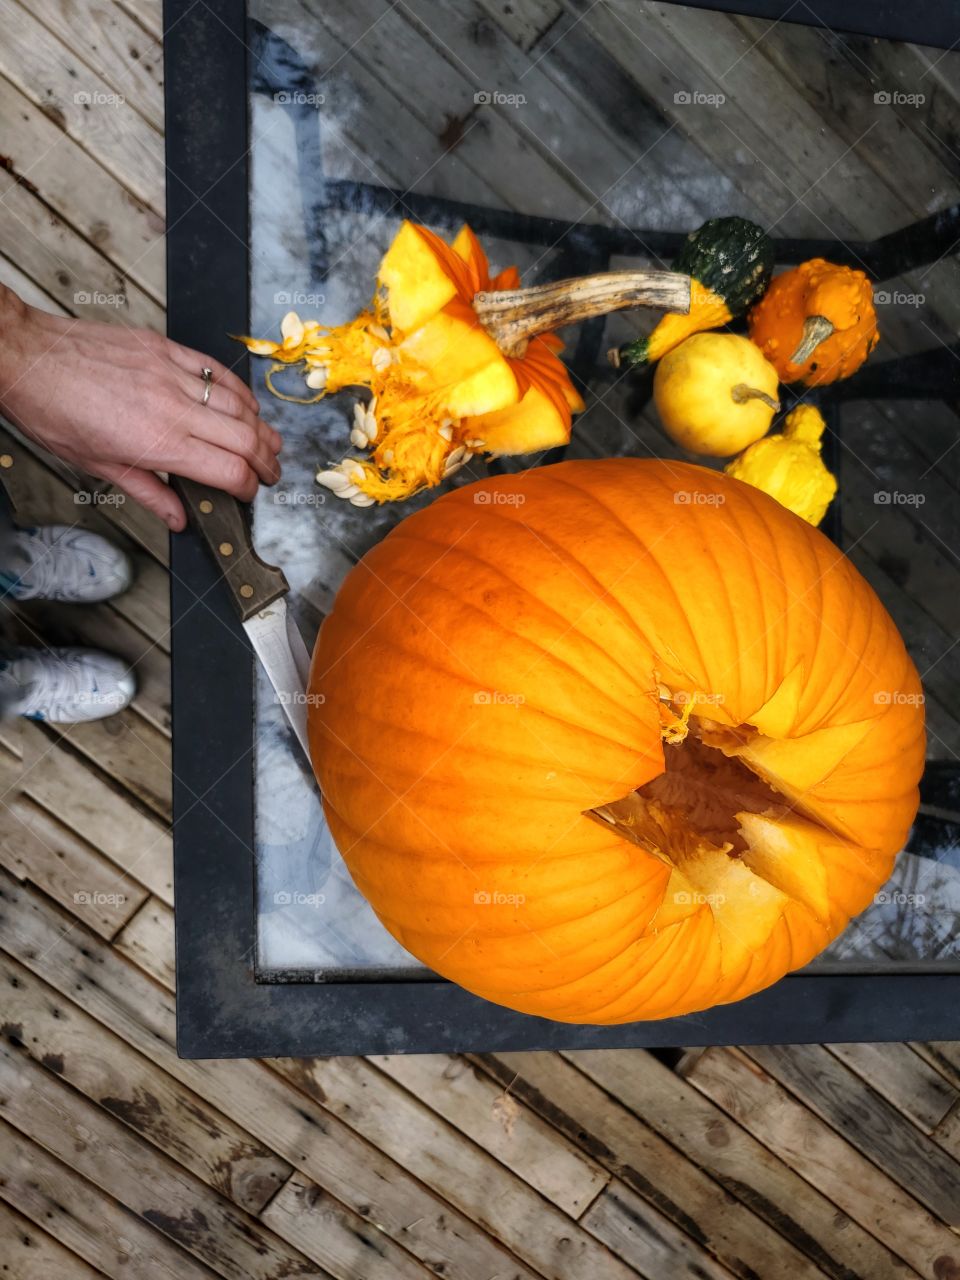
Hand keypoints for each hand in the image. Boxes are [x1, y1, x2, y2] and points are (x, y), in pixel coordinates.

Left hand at [0, 287, 281, 529]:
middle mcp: (172, 407)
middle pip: (244, 438)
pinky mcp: (166, 349)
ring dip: (260, 427)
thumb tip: (179, 517)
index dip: (248, 486)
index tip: (248, 493)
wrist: (28, 358)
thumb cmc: (53, 410)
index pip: (228, 470)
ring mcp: (172, 374)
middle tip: (271, 473)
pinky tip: (245, 404)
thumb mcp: (98, 466)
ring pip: (239, 404)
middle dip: (266, 461)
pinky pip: (217, 371)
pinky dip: (238, 391)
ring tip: (267, 442)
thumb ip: (148, 491)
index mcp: (157, 443)